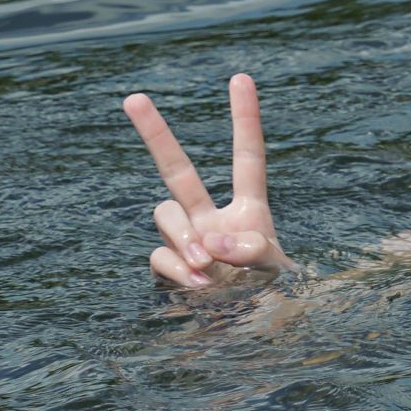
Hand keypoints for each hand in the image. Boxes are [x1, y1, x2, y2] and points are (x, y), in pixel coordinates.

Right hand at [126, 74, 291, 289]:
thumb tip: (212, 243)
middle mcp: (213, 218)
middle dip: (155, 134)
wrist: (256, 331)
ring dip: (183, 235)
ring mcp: (189, 241)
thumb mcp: (276, 268)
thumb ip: (253, 250)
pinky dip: (176, 266)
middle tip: (133, 97)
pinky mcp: (171, 267)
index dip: (244, 118)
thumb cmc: (275, 295)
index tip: (241, 78)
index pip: (246, 156)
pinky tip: (198, 283)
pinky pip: (159, 254)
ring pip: (165, 215)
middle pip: (177, 170)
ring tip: (207, 265)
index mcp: (249, 208)